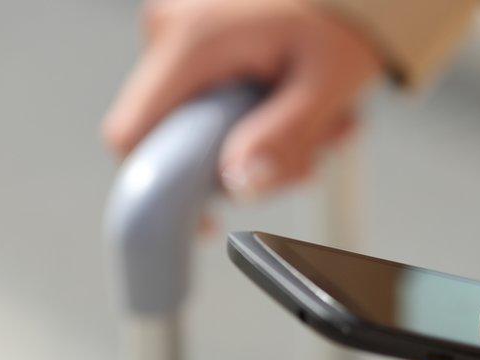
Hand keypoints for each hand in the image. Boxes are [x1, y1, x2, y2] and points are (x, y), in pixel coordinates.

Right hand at [102, 0, 382, 200]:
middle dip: (247, 162)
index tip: (207, 219)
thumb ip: (282, 139)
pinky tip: (307, 104)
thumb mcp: (325, 84)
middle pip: (179, 138)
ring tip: (328, 123)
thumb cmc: (346, 15)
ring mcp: (180, 32)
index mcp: (189, 42)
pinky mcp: (199, 37)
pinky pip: (216, 98)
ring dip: (267, 140)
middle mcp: (169, 32)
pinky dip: (262, 114)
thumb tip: (239, 188)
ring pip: (204, 123)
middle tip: (311, 159)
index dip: (160, 189)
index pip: (132, 136)